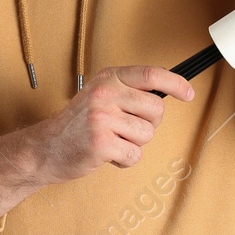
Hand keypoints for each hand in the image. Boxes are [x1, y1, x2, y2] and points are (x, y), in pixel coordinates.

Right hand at [29, 65, 194, 183]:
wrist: (46, 148)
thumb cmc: (78, 124)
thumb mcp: (100, 94)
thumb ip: (128, 90)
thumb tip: (168, 92)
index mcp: (108, 78)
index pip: (150, 74)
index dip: (175, 83)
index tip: (188, 93)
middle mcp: (105, 94)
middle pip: (156, 110)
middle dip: (148, 124)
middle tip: (126, 128)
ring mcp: (102, 118)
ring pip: (147, 134)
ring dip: (133, 143)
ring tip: (111, 140)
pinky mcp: (101, 143)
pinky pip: (134, 154)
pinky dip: (125, 159)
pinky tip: (108, 154)